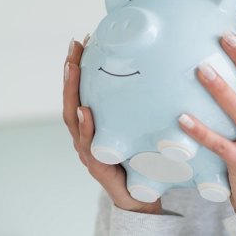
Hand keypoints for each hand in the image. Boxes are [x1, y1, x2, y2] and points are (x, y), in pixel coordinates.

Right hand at [62, 35, 162, 214]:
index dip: (78, 66)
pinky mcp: (97, 165)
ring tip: (73, 69)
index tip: (81, 40)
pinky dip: (85, 128)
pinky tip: (85, 112)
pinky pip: (88, 144)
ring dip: (72, 92)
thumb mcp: (141, 127)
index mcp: (94, 122)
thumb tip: (164, 68)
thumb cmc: (140, 159)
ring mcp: (88, 149)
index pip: (82, 89)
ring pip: (73, 117)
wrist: (140, 196)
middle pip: (72, 97)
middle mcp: (85, 133)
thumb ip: (142, 105)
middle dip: (71, 72)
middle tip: (74, 47)